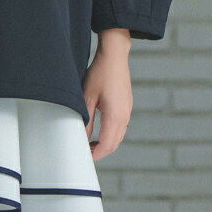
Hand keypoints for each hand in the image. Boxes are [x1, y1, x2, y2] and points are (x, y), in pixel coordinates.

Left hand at [82, 29, 132, 160]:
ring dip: (106, 142)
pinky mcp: (127, 104)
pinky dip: (111, 132)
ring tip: (90, 142)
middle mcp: (125, 116)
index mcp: (115, 116)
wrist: (115, 55)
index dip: (96, 154)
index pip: (107, 145)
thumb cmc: (100, 73)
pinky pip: (121, 125)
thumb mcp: (87, 97)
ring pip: (119, 135)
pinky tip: (100, 128)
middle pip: (115, 143)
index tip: (85, 157)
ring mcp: (128, 110)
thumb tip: (83, 136)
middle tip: (86, 152)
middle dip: (101, 151)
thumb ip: (85, 119)